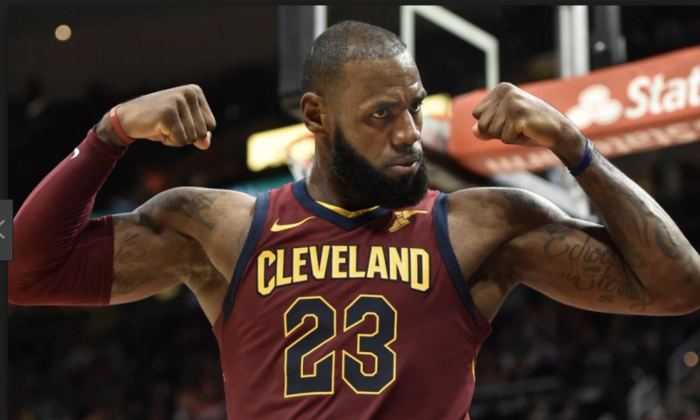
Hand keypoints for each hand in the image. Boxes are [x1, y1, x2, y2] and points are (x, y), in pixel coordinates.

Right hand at [96, 85, 216, 149]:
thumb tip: (206, 143)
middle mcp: (189, 93)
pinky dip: (169, 141)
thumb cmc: (158, 122)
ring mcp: (179, 101)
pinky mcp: (169, 113)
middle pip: (203, 133)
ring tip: (162, 126)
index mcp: (195, 92)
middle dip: (185, 136)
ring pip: (192, 138)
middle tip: (167, 125)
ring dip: (176, 138)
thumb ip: (199, 135)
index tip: (177, 122)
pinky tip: (157, 129)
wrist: (127, 118)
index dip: (194, 131)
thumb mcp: (183, 127)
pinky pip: (181, 140)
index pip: (211, 125)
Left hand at [471, 82, 583, 152]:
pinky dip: (516, 139)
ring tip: (523, 127)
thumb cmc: (530, 128)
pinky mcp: (519, 114)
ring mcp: (512, 102)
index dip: (491, 124)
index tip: (510, 120)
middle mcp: (505, 91)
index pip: (477, 114)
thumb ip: (486, 128)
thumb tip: (474, 130)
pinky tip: (528, 130)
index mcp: (500, 89)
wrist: (558, 131)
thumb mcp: (504, 127)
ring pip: (493, 132)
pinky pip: (505, 138)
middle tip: (518, 125)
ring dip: (508, 136)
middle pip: (482, 123)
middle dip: (498, 131)